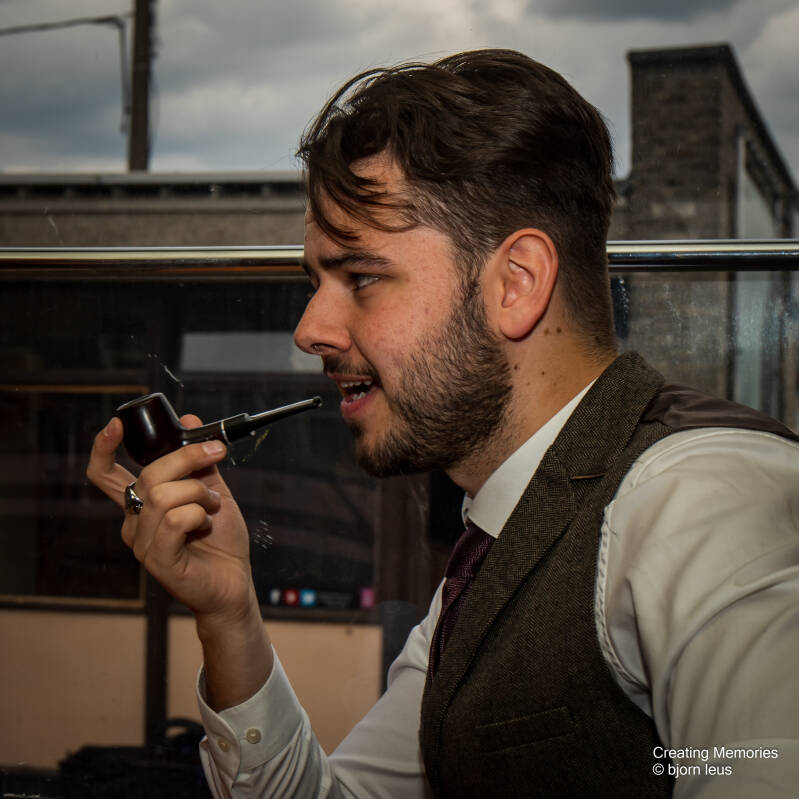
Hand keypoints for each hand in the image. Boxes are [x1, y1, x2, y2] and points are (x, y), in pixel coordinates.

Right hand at [87, 414, 253, 625]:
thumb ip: (199, 460)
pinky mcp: (157, 561)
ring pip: (162, 496)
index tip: (117, 424)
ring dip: (199, 493)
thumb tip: (188, 420)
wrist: (235, 582)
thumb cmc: (221, 540)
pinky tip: (205, 525)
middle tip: (216, 454)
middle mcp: (133, 521)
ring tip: (213, 506)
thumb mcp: (212, 490)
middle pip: (148, 476)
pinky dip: (197, 515)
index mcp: (141, 503)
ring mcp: (141, 543)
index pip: (105, 474)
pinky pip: (173, 521)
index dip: (103, 448)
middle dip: (187, 458)